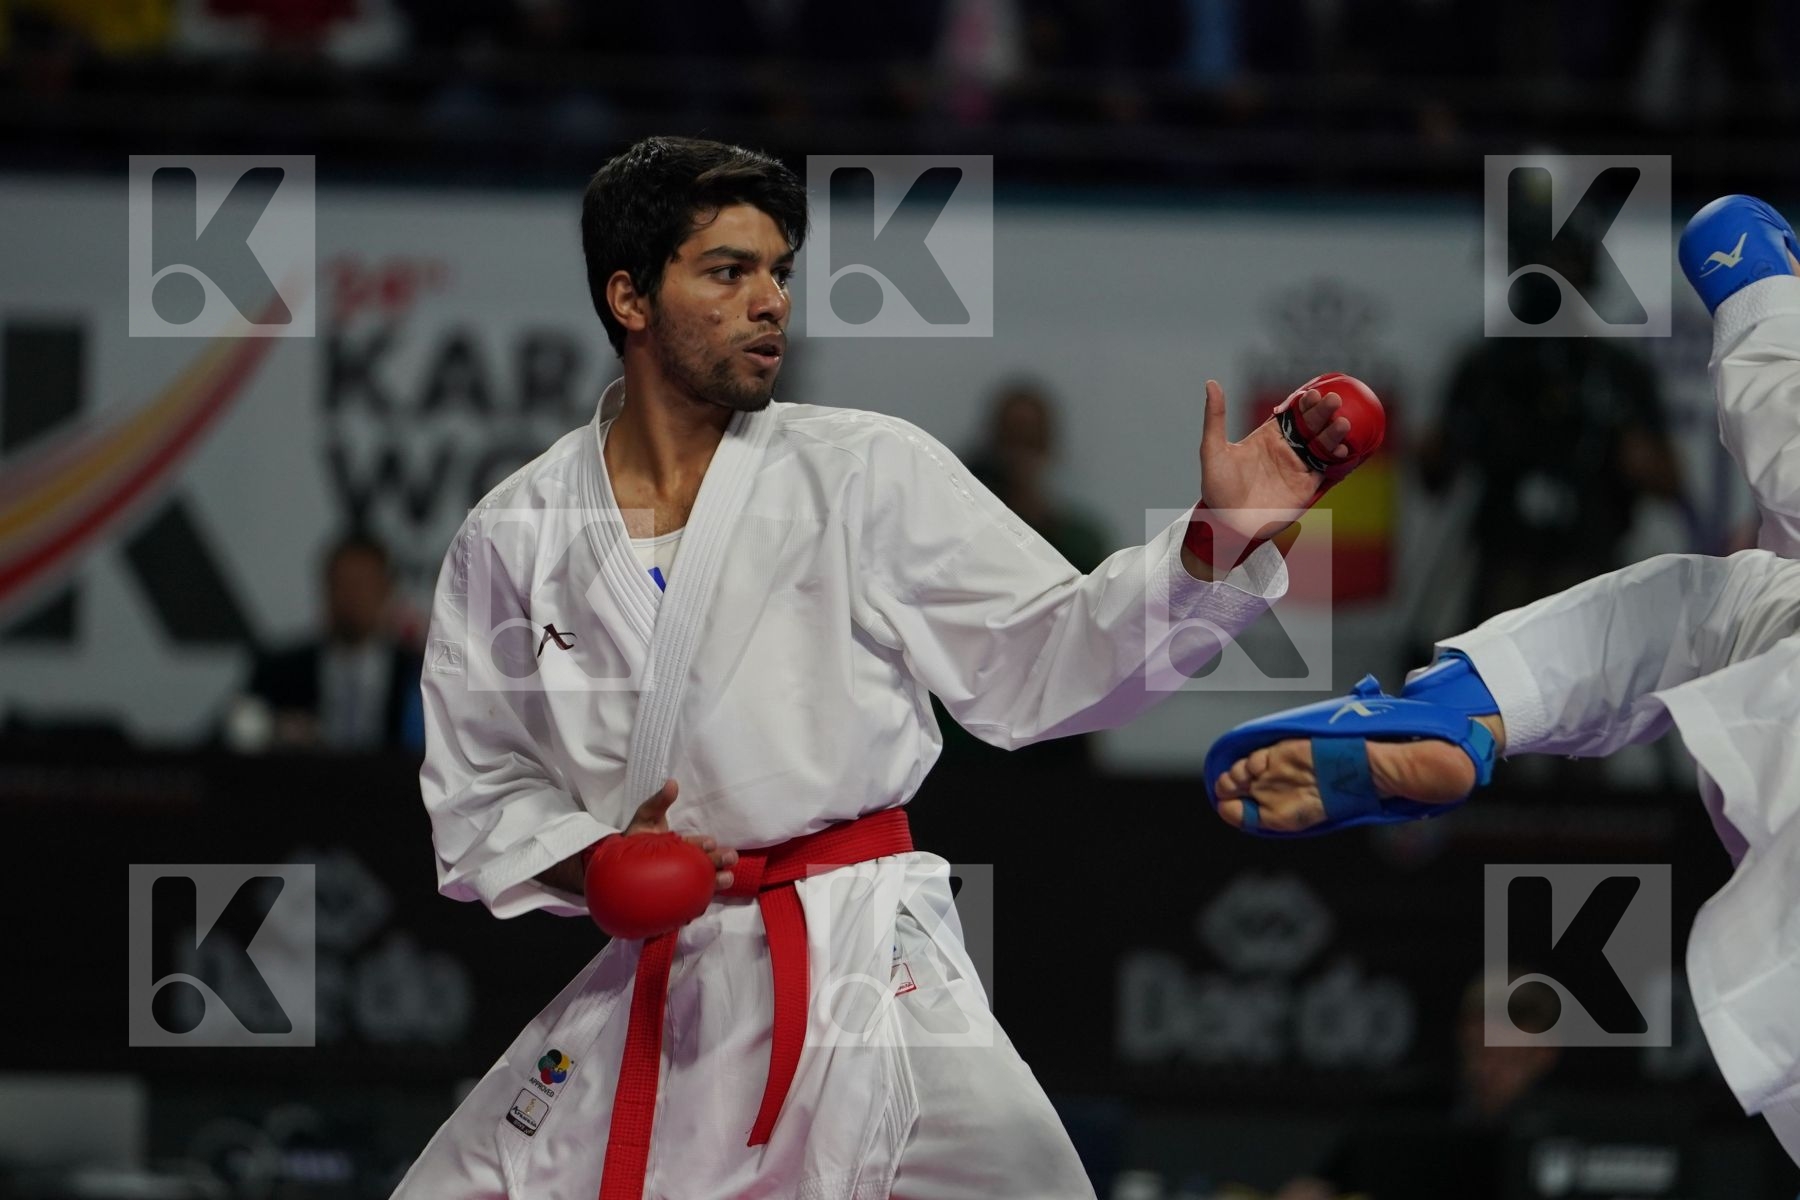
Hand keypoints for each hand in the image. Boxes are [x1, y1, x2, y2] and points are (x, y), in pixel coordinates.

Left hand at [625, 778, 737, 889]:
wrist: (617, 867)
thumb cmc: (635, 839)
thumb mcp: (646, 817)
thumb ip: (659, 802)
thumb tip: (672, 783)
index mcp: (683, 845)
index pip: (697, 845)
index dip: (704, 844)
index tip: (710, 842)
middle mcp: (687, 862)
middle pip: (707, 862)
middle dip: (720, 859)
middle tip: (730, 857)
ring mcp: (685, 880)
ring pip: (706, 880)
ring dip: (719, 879)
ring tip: (727, 879)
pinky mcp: (679, 895)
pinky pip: (693, 898)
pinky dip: (702, 898)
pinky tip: (705, 899)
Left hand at [1198, 379, 1350, 538]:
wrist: (1227, 524)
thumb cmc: (1217, 489)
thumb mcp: (1212, 450)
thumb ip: (1215, 417)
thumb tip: (1211, 383)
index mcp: (1266, 437)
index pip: (1290, 414)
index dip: (1303, 403)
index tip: (1312, 394)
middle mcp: (1285, 449)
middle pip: (1310, 425)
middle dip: (1322, 413)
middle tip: (1334, 401)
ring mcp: (1297, 467)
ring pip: (1320, 444)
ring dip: (1333, 433)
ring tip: (1343, 423)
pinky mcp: (1306, 486)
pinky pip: (1325, 468)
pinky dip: (1335, 458)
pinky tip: (1341, 448)